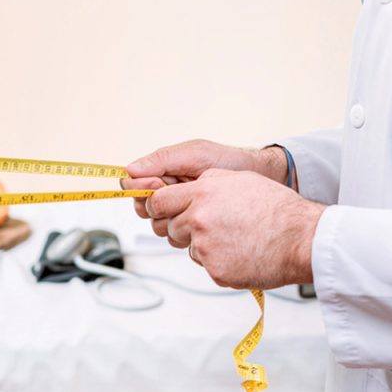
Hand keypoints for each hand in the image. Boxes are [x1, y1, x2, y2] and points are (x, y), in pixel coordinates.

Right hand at [122, 139, 290, 218]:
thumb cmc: (231, 162)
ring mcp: (181, 211)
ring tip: (198, 210)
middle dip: (158, 207)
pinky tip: (205, 224)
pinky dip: (186, 234)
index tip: (158, 185)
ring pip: (158, 226)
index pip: (133, 185)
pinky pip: (177, 237)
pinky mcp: (194, 228)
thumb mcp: (196, 154)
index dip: (141, 188)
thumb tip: (129, 169)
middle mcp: (170, 192)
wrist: (262, 180)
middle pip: (143, 209)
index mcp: (164, 172)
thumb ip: (163, 159)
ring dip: (173, 221)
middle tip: (182, 197)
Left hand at [144, 169, 324, 288]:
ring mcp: (206, 247)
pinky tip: (241, 252)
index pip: (158, 201)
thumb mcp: (240, 180)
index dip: (158, 206)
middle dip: (184, 227)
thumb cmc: (277, 209)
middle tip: (213, 225)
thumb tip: (186, 187)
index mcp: (203, 192)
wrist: (302, 239)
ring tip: (234, 237)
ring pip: (188, 247)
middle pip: (170, 227)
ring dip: (203, 244)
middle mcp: (199, 219)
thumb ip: (207, 181)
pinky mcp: (215, 270)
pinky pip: (206, 265)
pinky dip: (219, 261)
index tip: (162, 210)